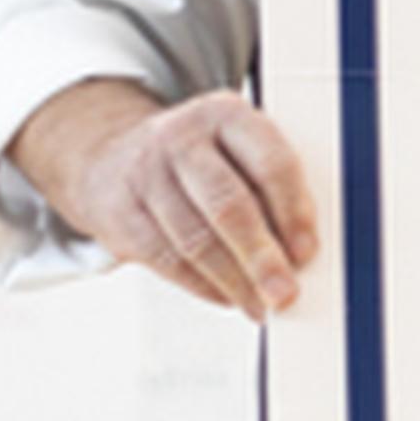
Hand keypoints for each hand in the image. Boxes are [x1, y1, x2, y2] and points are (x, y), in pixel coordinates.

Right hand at [13, 77, 315, 317]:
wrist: (112, 157)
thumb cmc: (198, 158)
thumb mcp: (236, 147)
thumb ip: (270, 185)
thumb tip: (301, 249)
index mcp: (226, 115)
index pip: (270, 163)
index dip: (293, 212)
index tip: (307, 251)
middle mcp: (182, 139)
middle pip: (228, 205)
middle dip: (260, 257)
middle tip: (284, 292)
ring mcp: (145, 175)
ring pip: (194, 239)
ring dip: (234, 281)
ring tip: (260, 304)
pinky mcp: (119, 213)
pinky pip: (166, 259)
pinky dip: (202, 285)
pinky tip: (227, 296)